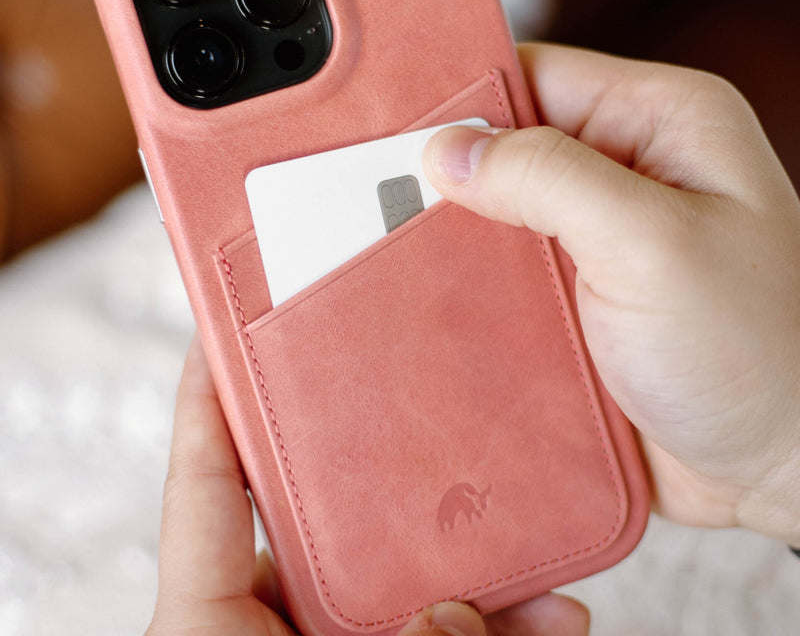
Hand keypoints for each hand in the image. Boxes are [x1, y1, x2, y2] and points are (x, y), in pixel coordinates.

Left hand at [145, 338, 589, 635]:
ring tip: (545, 565)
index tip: (224, 329)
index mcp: (210, 624)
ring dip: (478, 577)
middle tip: (441, 430)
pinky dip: (498, 633)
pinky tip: (556, 622)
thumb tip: (447, 616)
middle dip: (395, 487)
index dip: (208, 401)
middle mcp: (271, 626)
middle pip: (329, 524)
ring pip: (406, 589)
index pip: (205, 486)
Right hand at [423, 43, 799, 544]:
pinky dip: (469, 292)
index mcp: (659, 124)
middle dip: (449, 180)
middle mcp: (627, 173)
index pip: (535, 76)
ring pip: (497, 218)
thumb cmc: (757, 353)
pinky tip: (438, 308)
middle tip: (382, 209)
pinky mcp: (578, 299)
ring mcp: (599, 240)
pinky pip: (505, 277)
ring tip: (399, 263)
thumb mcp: (652, 244)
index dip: (464, 99)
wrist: (780, 466)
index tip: (396, 134)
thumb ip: (547, 179)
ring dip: (456, 244)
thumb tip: (449, 151)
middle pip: (508, 150)